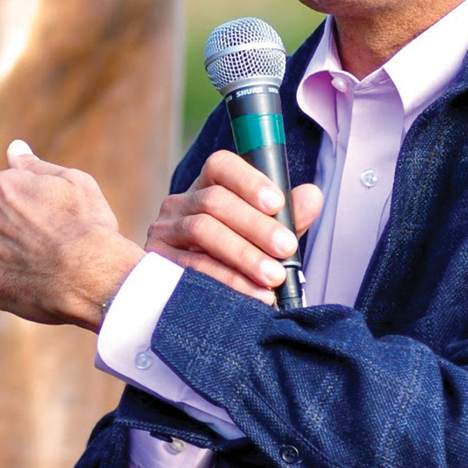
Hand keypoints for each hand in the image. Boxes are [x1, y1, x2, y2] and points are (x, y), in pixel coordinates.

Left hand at [0, 140, 144, 330]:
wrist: (90, 276)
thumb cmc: (87, 225)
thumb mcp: (73, 182)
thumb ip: (35, 165)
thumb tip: (14, 147)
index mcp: (4, 186)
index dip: (23, 200)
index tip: (44, 214)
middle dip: (12, 224)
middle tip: (47, 238)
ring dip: (10, 251)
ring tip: (45, 262)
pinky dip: (11, 277)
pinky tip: (38, 279)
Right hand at [146, 150, 322, 303]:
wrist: (194, 301)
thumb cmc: (238, 258)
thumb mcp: (266, 235)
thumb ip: (289, 216)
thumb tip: (312, 196)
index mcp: (207, 186)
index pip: (221, 166)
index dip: (249, 180)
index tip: (277, 202)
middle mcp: (180, 203)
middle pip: (215, 201)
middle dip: (256, 225)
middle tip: (287, 248)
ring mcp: (164, 230)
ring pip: (202, 231)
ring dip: (244, 255)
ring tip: (274, 277)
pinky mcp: (156, 261)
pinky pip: (190, 266)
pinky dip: (226, 280)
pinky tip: (253, 294)